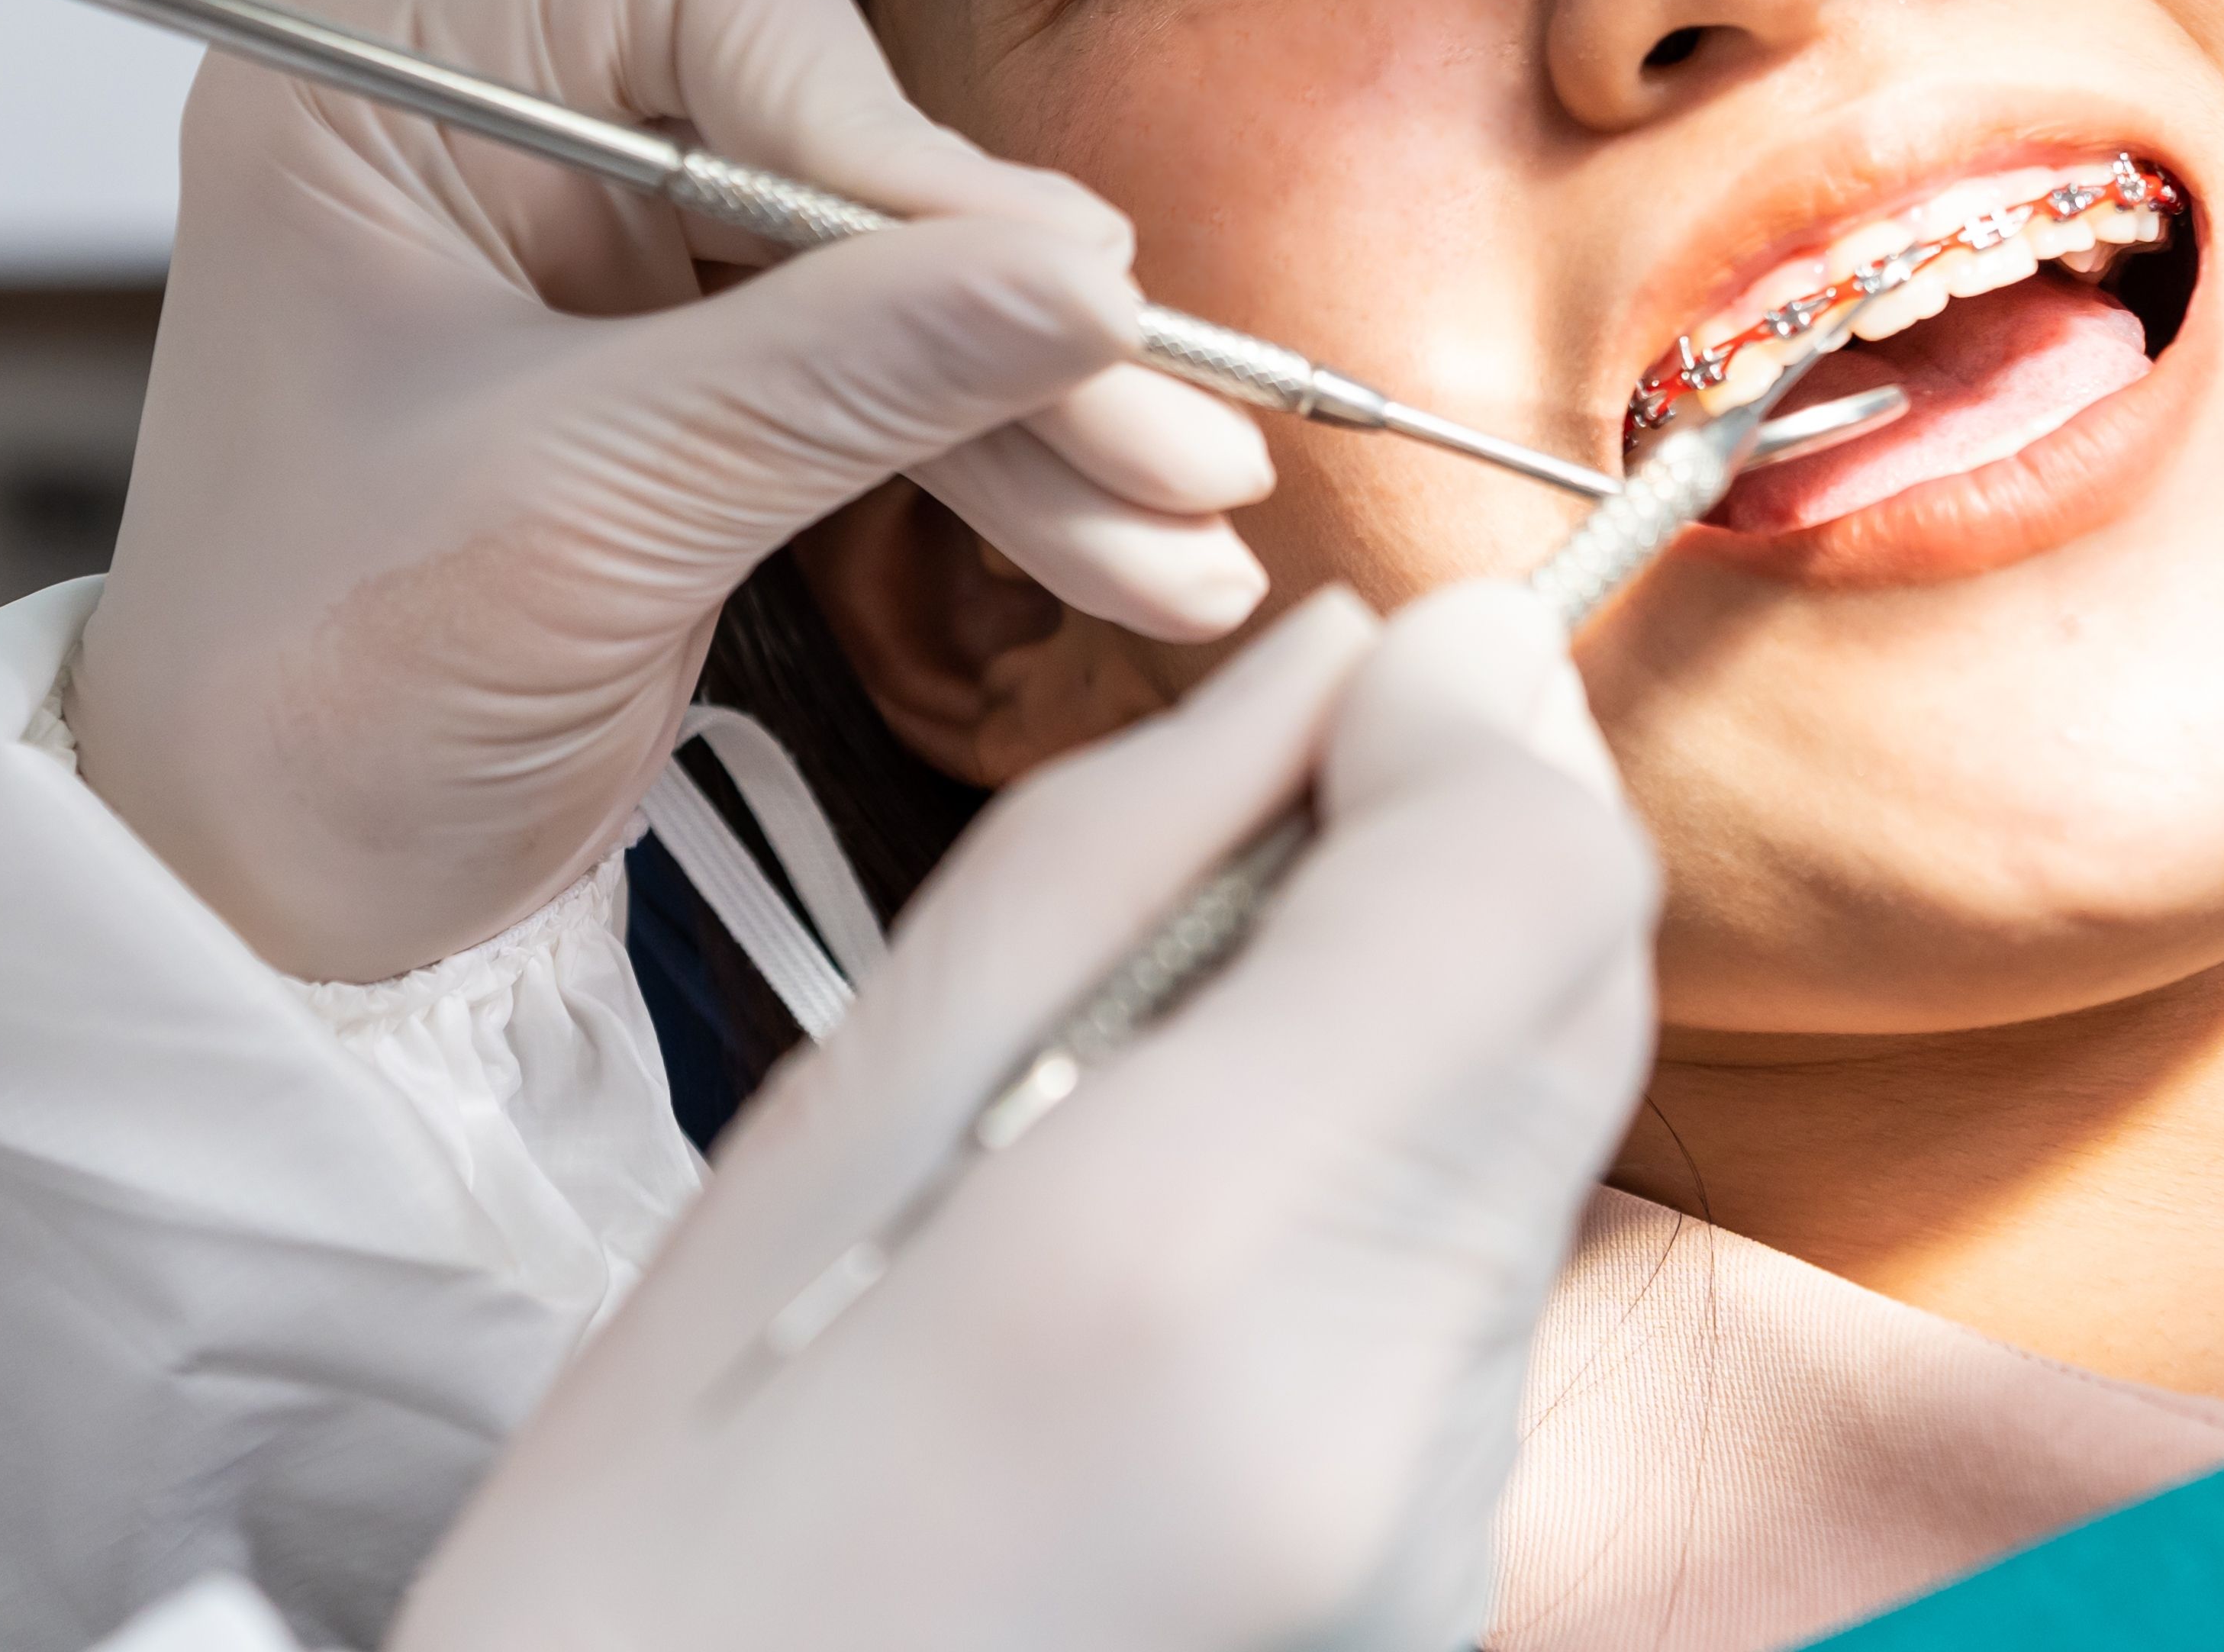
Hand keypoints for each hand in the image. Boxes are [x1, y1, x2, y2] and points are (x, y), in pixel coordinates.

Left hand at [69, 0, 1275, 980]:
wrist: (261, 909)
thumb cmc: (315, 699)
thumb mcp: (583, 517)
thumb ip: (841, 376)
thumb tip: (1093, 276)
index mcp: (384, 85)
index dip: (876, 121)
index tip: (1038, 276)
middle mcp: (491, 128)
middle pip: (821, 123)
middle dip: (1000, 292)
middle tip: (1179, 414)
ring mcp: (591, 252)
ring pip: (878, 267)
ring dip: (1042, 401)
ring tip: (1196, 521)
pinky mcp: (675, 375)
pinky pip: (878, 379)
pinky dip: (1002, 467)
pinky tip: (1136, 555)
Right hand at [387, 582, 1656, 1651]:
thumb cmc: (647, 1549)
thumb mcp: (809, 1139)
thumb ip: (1111, 865)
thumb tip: (1353, 664)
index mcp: (1177, 1259)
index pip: (1530, 879)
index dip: (1474, 727)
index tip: (1359, 691)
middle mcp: (1375, 1417)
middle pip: (1576, 996)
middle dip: (1454, 854)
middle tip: (1244, 849)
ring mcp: (1434, 1541)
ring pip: (1540, 1146)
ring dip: (1405, 1043)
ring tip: (1143, 1107)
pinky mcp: (1444, 1606)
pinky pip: (1480, 1308)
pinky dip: (1377, 1209)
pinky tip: (1181, 1267)